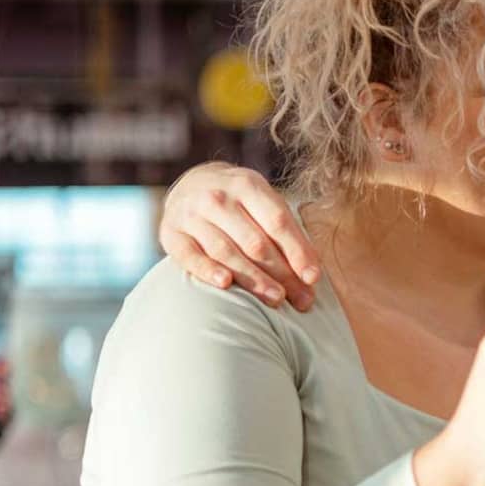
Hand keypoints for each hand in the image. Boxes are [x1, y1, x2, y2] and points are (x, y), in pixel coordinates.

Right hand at [159, 162, 321, 310]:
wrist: (190, 185)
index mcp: (247, 185)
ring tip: (276, 299)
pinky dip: (207, 270)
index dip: (297, 251)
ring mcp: (191, 214)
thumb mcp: (263, 203)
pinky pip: (190, 255)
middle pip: (255, 242)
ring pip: (226, 251)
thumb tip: (312, 273)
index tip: (313, 278)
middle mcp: (218, 197)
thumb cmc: (239, 203)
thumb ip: (287, 232)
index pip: (277, 222)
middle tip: (301, 300)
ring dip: (253, 278)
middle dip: (281, 274)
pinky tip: (225, 284)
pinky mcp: (171, 234)